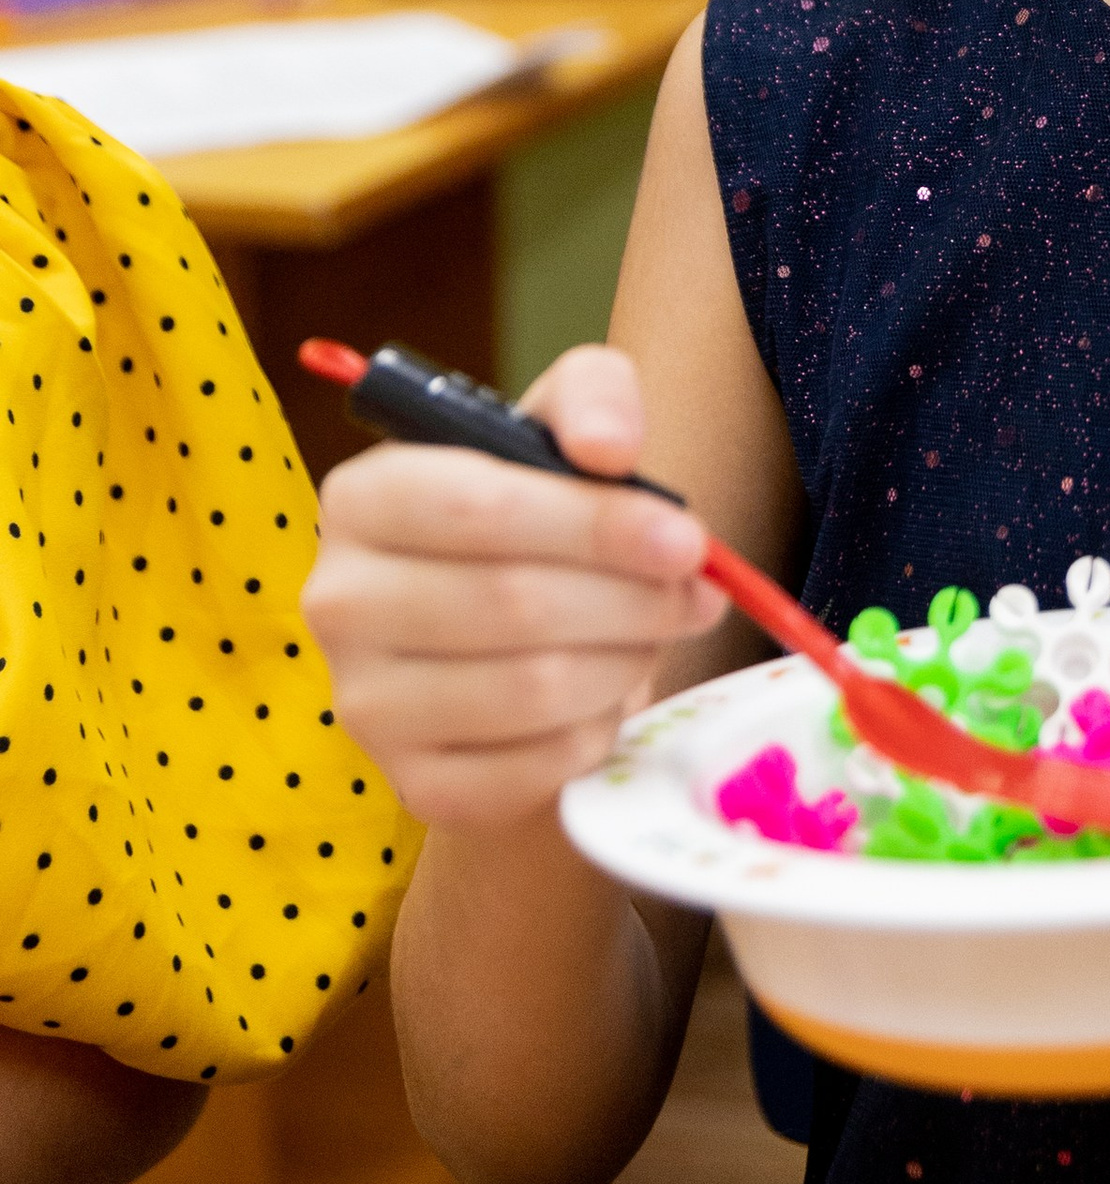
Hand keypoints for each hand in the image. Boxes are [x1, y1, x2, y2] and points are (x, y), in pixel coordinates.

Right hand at [302, 345, 723, 834]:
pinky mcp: (415, 786)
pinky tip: (609, 692)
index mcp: (361, 499)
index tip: (685, 538)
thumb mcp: (564, 426)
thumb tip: (609, 448)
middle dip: (633, 599)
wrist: (512, 636)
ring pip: (531, 690)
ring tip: (655, 631)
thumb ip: (595, 397)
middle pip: (512, 603)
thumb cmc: (538, 517)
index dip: (595, 524)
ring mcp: (366, 706)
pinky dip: (599, 729)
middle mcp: (338, 603)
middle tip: (698, 593)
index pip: (476, 508)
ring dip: (626, 659)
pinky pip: (538, 766)